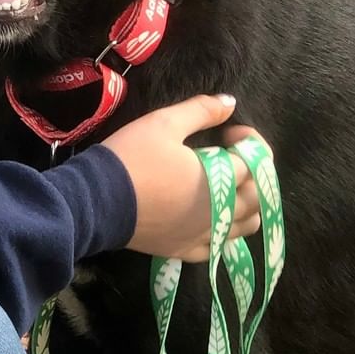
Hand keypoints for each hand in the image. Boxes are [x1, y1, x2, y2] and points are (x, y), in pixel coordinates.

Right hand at [100, 95, 262, 261]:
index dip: (249, 142)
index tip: (228, 133)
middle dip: (252, 174)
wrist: (96, 200)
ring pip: (244, 226)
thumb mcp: (164, 123)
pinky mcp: (183, 250)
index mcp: (220, 179)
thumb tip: (230, 102)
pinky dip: (222, 231)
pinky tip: (208, 217)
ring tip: (224, 188)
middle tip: (230, 158)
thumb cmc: (133, 157)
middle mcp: (220, 212)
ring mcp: (203, 236)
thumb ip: (202, 110)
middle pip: (258, 196)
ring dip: (244, 204)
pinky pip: (216, 247)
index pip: (256, 162)